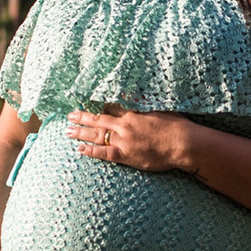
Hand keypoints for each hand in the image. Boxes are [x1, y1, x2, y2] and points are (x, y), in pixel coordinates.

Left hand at [67, 105, 194, 172]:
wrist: (182, 143)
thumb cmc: (176, 126)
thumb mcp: (161, 108)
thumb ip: (146, 102)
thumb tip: (137, 95)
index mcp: (133, 112)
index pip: (110, 107)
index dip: (97, 105)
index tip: (87, 103)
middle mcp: (125, 125)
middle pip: (98, 119)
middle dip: (82, 117)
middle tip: (69, 115)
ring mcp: (124, 140)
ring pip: (97, 135)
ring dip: (81, 132)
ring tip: (68, 131)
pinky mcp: (126, 155)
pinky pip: (103, 153)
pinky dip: (91, 151)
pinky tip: (80, 149)